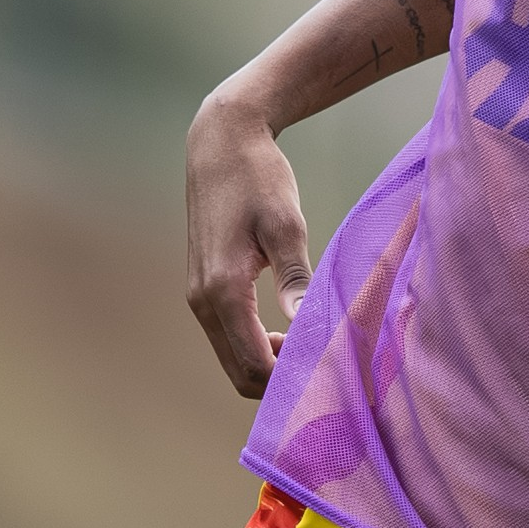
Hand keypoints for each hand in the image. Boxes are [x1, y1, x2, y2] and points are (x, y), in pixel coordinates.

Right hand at [184, 97, 313, 397]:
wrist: (220, 144)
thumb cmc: (258, 177)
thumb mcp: (286, 224)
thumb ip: (296, 277)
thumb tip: (306, 324)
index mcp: (223, 290)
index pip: (255, 364)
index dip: (291, 382)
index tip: (330, 374)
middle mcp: (203, 301)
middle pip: (240, 374)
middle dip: (280, 383)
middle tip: (325, 369)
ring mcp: (198, 297)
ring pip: (233, 359)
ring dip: (270, 366)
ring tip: (311, 348)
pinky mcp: (203, 290)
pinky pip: (229, 338)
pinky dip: (257, 348)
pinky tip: (289, 332)